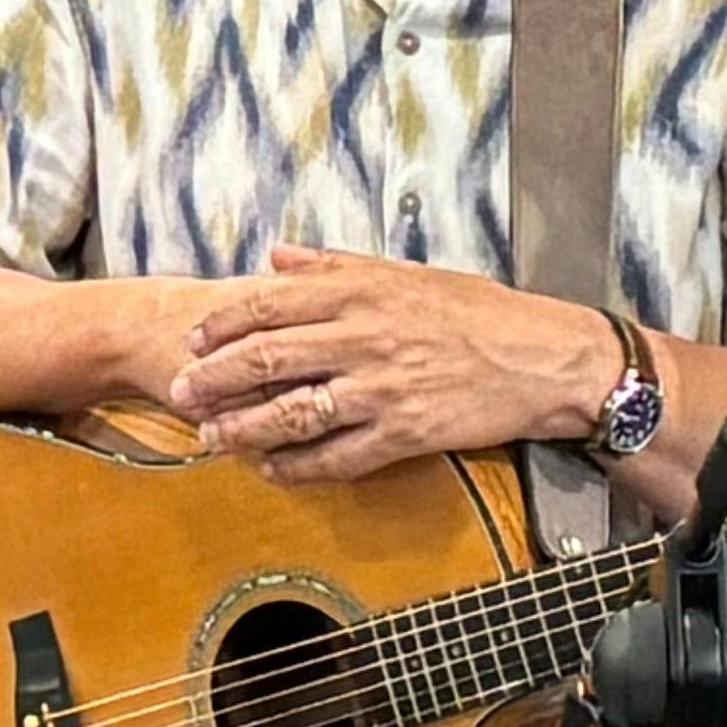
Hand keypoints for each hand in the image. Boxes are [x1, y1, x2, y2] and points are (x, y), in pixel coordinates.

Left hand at [162, 247, 616, 485]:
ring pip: (292, 413)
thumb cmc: (479, 312)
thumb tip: (277, 256)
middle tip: (181, 393)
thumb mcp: (407, 273)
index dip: (224, 325)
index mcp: (364, 292)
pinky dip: (297, 467)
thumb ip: (336, 266)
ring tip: (211, 439)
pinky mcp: (404, 433)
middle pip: (268, 358)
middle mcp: (366, 337)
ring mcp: (383, 389)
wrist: (545, 358)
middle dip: (215, 379)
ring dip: (242, 429)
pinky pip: (336, 457)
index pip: (271, 304)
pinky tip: (273, 470)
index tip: (194, 340)